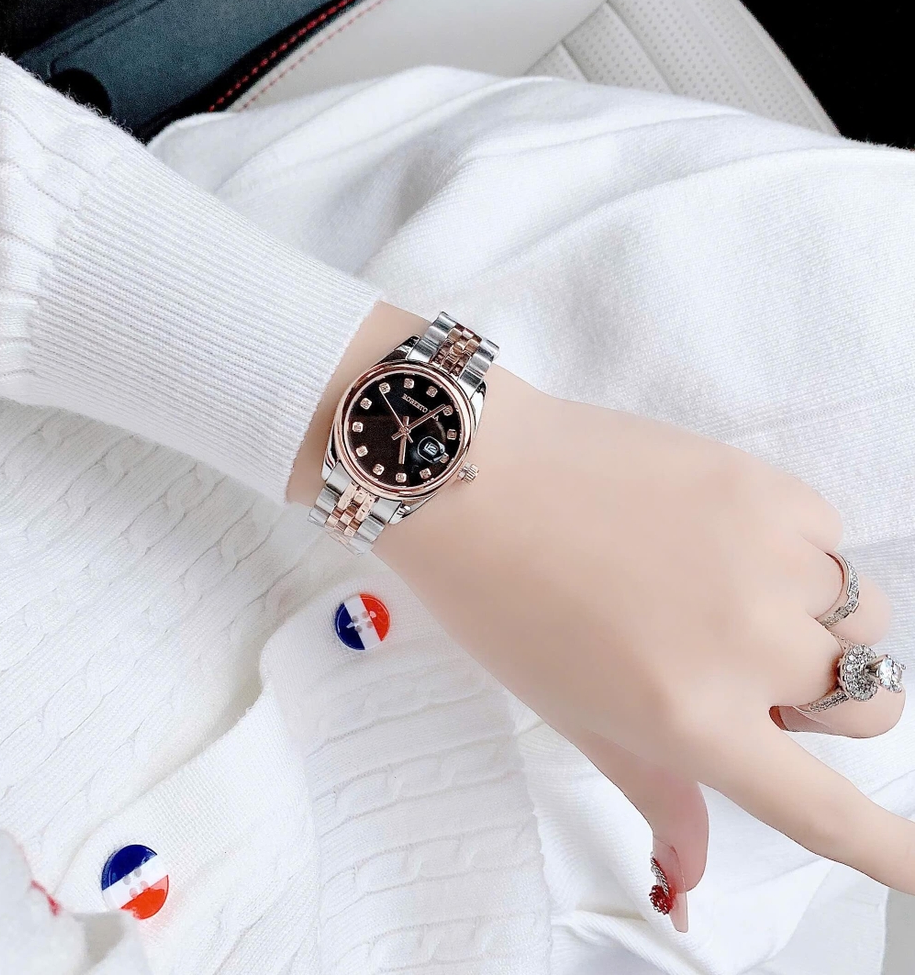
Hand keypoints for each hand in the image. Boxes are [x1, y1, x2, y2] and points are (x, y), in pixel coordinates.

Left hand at [289, 304, 908, 932]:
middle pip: (872, 705)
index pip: (823, 808)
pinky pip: (827, 535)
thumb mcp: (572, 711)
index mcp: (693, 718)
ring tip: (723, 593)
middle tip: (748, 674)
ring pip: (862, 617)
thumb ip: (652, 789)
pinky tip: (716, 535)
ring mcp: (768, 557)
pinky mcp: (765, 484)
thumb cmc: (501, 600)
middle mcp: (750, 645)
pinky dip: (792, 551)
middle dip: (824, 706)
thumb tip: (688, 878)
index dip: (888, 851)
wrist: (476, 472)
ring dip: (815, 625)